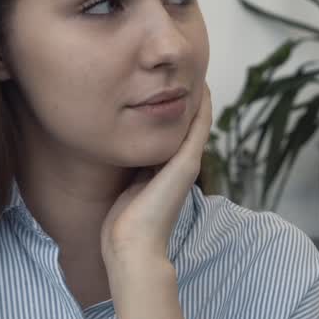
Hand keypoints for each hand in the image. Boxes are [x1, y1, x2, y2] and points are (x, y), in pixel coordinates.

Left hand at [101, 85, 212, 266]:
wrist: (131, 245)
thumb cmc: (123, 224)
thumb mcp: (127, 188)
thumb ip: (130, 172)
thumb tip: (116, 154)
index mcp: (167, 170)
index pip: (178, 133)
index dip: (178, 109)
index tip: (172, 87)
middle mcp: (181, 165)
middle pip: (191, 124)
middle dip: (189, 100)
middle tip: (189, 73)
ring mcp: (187, 164)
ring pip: (199, 122)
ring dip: (200, 99)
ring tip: (198, 74)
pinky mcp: (187, 164)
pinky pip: (199, 128)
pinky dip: (203, 108)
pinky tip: (202, 89)